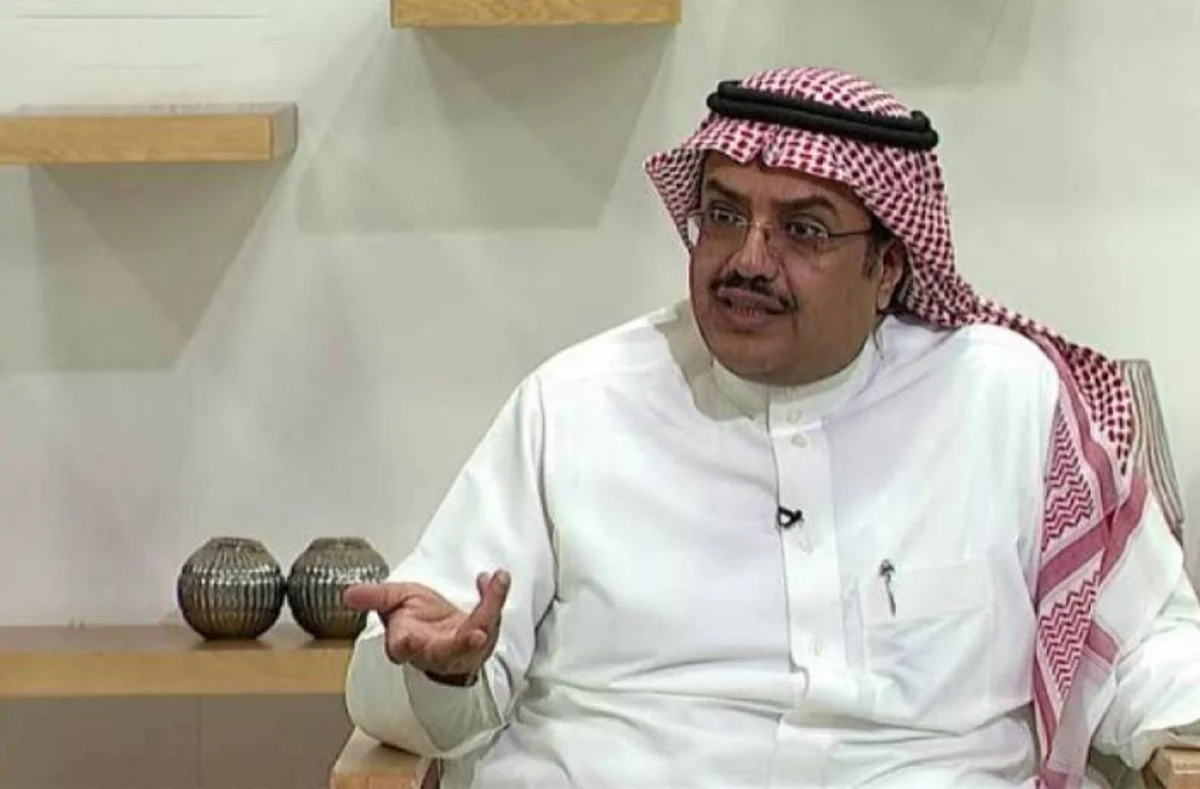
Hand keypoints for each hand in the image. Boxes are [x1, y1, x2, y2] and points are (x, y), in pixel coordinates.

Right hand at [342, 570, 509, 682]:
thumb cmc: (418, 620)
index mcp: (408, 644)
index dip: (404, 645)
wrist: (441, 630)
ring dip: (490, 608)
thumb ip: (375, 597)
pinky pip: (492, 619)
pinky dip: (494, 596)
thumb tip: (347, 594)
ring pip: (477, 633)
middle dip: (463, 644)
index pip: (403, 648)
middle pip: (450, 650)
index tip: (404, 641)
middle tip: (476, 635)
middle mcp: (436, 652)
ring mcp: (462, 649)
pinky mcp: (482, 640)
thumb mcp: (395, 601)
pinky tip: (495, 578)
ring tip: (496, 582)